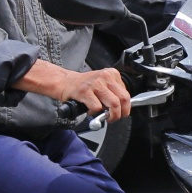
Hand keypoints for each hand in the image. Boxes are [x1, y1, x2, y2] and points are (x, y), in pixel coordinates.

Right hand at [16, 61, 131, 120]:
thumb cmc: (84, 86)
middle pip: (123, 99)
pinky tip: (90, 110)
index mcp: (111, 74)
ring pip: (113, 104)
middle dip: (121, 113)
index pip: (126, 93)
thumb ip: (114, 93)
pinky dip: (95, 113)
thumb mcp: (103, 83)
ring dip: (111, 115)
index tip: (122, 112)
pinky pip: (97, 107)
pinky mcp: (85, 91)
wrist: (65, 82)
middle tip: (114, 118)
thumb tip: (124, 107)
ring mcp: (95, 84)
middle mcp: (105, 77)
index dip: (125, 107)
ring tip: (105, 117)